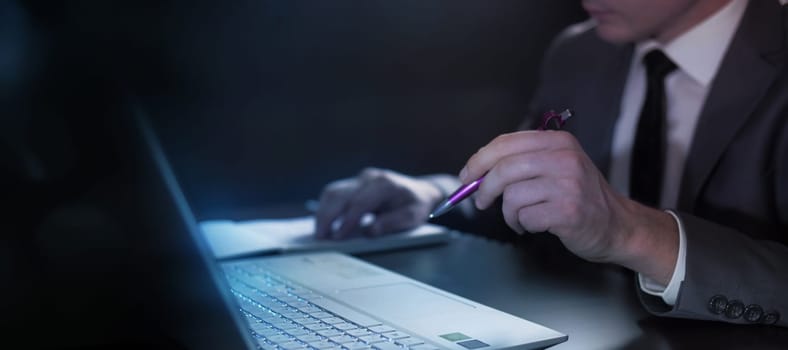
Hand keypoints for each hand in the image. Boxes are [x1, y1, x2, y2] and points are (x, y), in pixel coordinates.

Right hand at [314, 167, 442, 239]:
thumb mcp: (412, 217)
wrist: (420, 190)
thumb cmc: (416, 205)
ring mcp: (359, 179)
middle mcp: (369, 178)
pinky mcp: (354, 184)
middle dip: (327, 217)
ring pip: (332, 191)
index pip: (359, 202)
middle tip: (320, 238)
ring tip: (319, 233)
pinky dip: (326, 208)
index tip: (337, 237)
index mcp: (385, 184)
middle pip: (339, 194)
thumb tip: (369, 232)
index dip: (347, 221)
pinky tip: (324, 224)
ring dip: (323, 212)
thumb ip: (391, 223)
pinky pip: (334, 193)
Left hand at [461, 130, 677, 282]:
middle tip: (481, 202)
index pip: (506, 143)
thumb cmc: (580, 197)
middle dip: (485, 188)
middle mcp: (564, 158)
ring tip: (521, 218)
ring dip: (508, 213)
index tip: (467, 176)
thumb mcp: (556, 167)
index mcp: (558, 142)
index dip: (479, 160)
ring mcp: (568, 185)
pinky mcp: (568, 211)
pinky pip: (525, 218)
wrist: (617, 225)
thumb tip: (475, 174)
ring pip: (512, 196)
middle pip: (504, 169)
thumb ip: (520, 164)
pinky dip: (523, 225)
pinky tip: (536, 225)